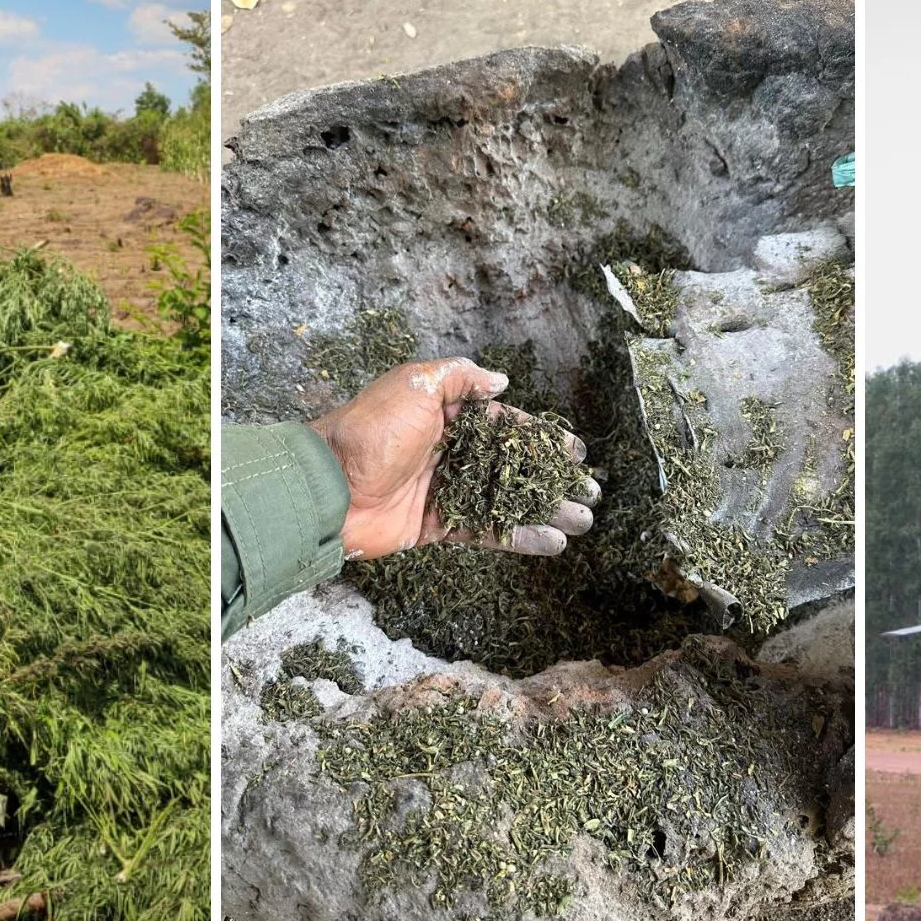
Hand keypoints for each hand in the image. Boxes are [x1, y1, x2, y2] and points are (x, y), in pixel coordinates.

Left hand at [307, 357, 599, 559]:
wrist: (330, 487)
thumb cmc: (371, 430)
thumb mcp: (415, 384)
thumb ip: (460, 378)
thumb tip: (502, 382)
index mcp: (447, 416)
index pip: (506, 425)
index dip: (542, 438)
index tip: (576, 452)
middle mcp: (451, 452)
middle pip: (514, 466)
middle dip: (553, 479)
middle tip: (591, 491)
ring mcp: (447, 491)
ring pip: (508, 501)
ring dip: (547, 510)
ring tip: (584, 519)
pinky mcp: (440, 525)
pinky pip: (488, 530)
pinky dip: (521, 536)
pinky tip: (553, 542)